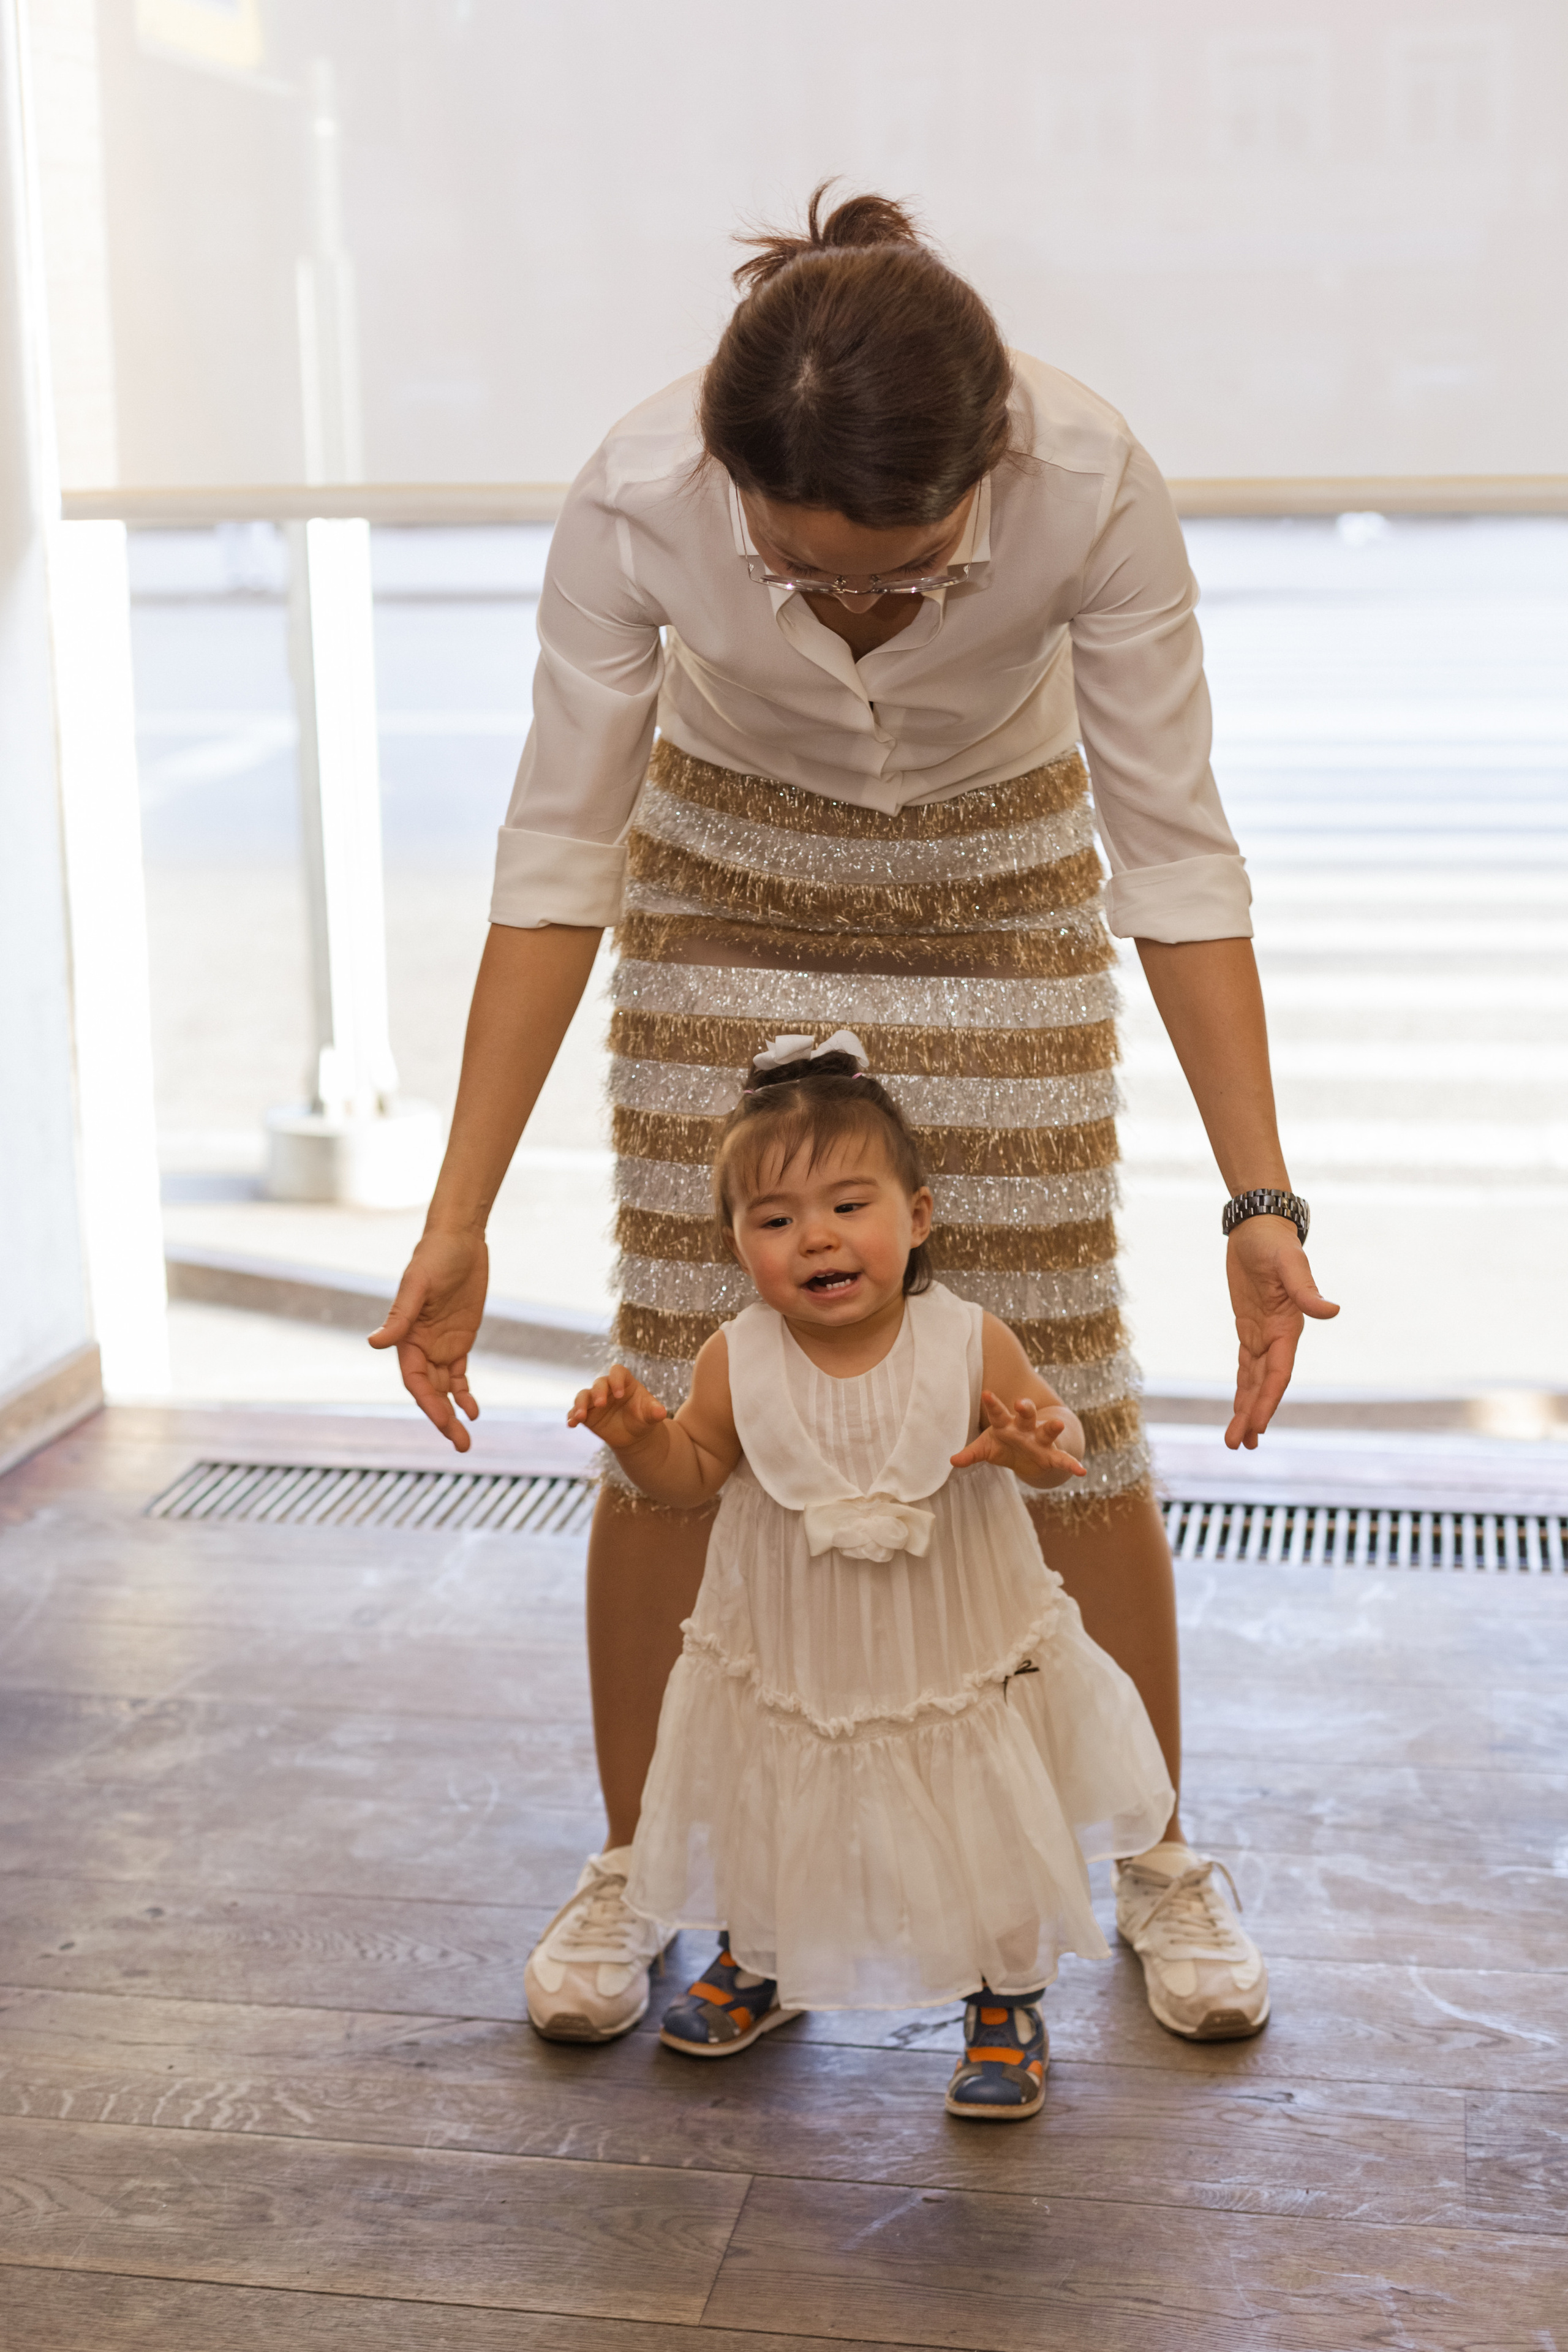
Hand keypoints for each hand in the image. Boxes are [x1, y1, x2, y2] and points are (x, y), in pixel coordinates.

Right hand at [368, 1230, 489, 1450]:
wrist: (459, 1240)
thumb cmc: (434, 1257)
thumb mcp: (418, 1285)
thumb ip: (400, 1316)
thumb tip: (373, 1343)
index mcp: (407, 1338)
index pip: (415, 1380)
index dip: (428, 1403)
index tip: (444, 1421)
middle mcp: (421, 1346)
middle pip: (430, 1392)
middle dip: (443, 1419)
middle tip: (460, 1445)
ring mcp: (441, 1345)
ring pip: (445, 1388)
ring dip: (454, 1413)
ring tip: (465, 1440)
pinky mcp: (460, 1339)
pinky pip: (460, 1375)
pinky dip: (465, 1394)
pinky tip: (473, 1412)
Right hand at [567, 1364, 668, 1450]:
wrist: (634, 1435)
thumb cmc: (644, 1418)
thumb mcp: (651, 1415)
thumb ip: (654, 1411)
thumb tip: (661, 1412)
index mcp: (624, 1382)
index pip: (617, 1372)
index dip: (617, 1380)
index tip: (620, 1394)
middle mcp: (607, 1388)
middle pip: (599, 1383)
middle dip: (598, 1393)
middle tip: (600, 1404)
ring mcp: (594, 1400)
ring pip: (583, 1396)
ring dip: (580, 1404)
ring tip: (580, 1416)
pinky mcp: (586, 1414)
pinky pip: (575, 1412)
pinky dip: (572, 1416)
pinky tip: (571, 1424)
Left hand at [951, 1391, 1085, 1485]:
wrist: (1025, 1455)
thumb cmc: (1003, 1445)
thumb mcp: (985, 1448)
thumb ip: (971, 1454)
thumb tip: (952, 1461)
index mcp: (1006, 1424)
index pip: (998, 1412)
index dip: (992, 1404)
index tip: (986, 1394)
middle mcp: (1025, 1428)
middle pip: (1026, 1414)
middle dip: (1025, 1408)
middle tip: (1021, 1402)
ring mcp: (1040, 1440)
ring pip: (1047, 1431)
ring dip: (1052, 1428)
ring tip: (1058, 1425)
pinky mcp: (1051, 1455)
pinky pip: (1062, 1460)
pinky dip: (1072, 1465)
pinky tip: (1081, 1472)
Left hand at [1226, 1217, 1339, 1450]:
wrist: (1259, 1228)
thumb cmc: (1275, 1243)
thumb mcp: (1289, 1264)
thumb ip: (1306, 1289)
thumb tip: (1332, 1311)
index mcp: (1287, 1328)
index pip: (1278, 1373)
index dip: (1268, 1400)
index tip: (1258, 1426)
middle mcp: (1277, 1337)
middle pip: (1265, 1385)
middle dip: (1253, 1415)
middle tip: (1240, 1445)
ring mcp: (1262, 1334)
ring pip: (1254, 1381)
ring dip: (1247, 1409)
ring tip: (1238, 1440)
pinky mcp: (1249, 1328)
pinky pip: (1245, 1365)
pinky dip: (1243, 1388)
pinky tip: (1239, 1409)